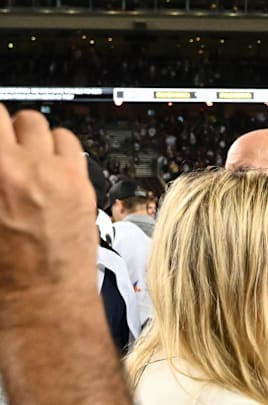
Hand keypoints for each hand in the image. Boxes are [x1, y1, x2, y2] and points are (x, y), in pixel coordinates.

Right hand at [0, 105, 96, 301]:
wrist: (41, 299)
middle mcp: (19, 169)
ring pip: (41, 125)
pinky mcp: (81, 184)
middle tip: (3, 148)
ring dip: (31, 137)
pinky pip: (71, 145)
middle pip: (9, 117)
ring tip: (26, 156)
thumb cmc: (4, 273)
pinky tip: (51, 166)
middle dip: (3, 130)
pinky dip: (59, 150)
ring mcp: (54, 174)